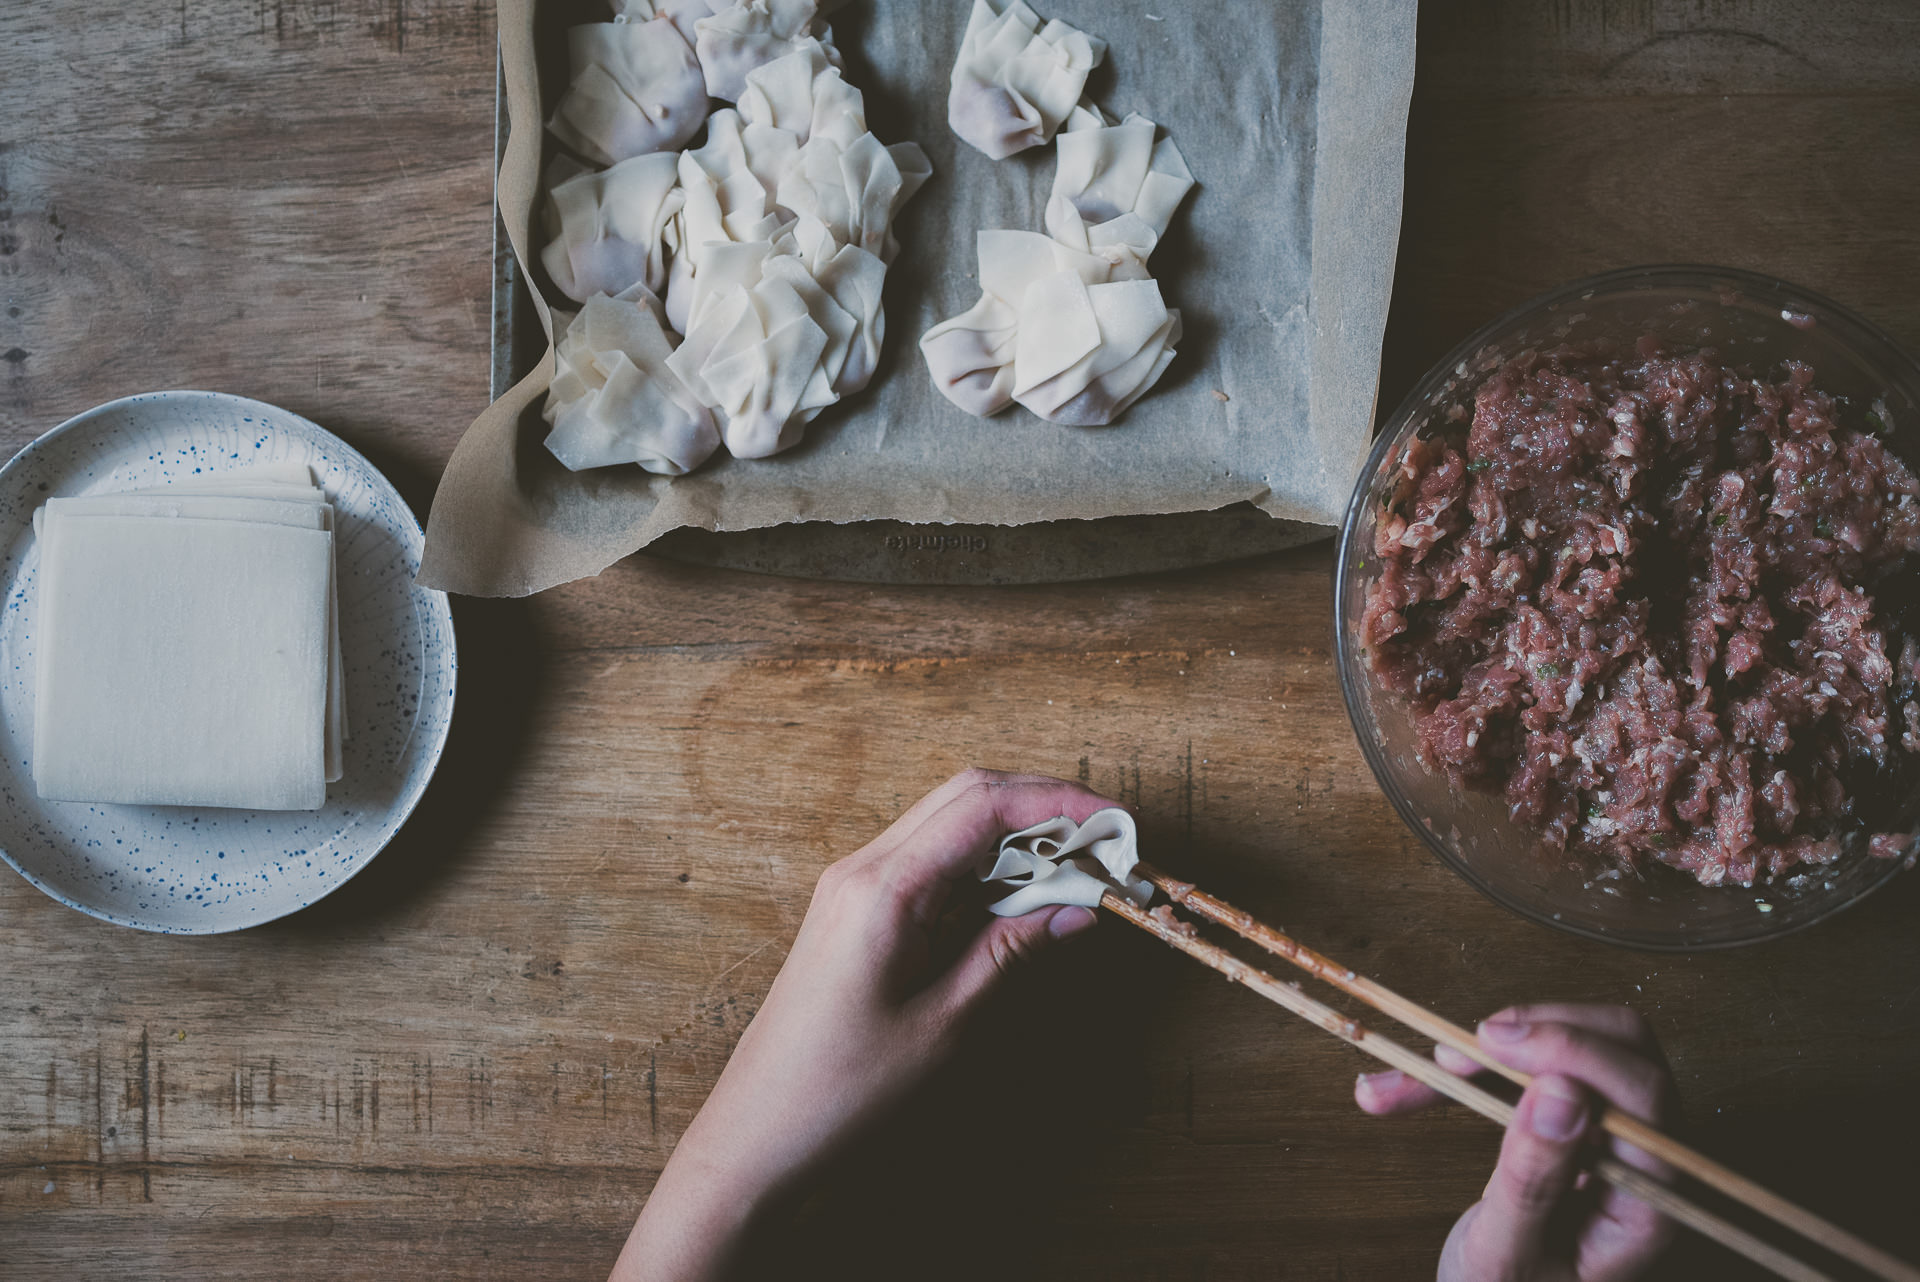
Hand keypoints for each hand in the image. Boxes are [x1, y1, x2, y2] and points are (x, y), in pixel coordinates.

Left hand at [612, 770, 1116, 1281]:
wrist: (758, 1135)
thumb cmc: (844, 1091)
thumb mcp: (946, 1025)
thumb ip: (1011, 952)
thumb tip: (1078, 907)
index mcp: (883, 889)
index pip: (982, 805)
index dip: (1058, 802)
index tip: (1116, 824)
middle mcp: (862, 869)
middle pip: (966, 796)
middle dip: (1044, 807)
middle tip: (1107, 845)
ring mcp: (853, 885)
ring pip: (949, 823)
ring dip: (1016, 835)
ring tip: (1077, 873)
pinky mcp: (855, 909)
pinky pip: (930, 860)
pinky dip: (984, 865)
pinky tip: (1022, 899)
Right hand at [1356, 1004, 1678, 1281]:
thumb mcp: (1506, 1258)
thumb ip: (1533, 1181)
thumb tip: (1561, 1091)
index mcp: (1648, 1204)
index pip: (1640, 1097)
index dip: (1572, 1052)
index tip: (1494, 1045)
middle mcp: (1646, 1160)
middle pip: (1622, 1048)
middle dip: (1535, 1033)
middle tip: (1459, 1048)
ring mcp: (1613, 1136)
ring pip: (1578, 1042)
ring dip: (1498, 1044)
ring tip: (1426, 1066)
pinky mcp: (1575, 1123)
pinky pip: (1535, 1067)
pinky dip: (1474, 1065)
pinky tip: (1416, 1081)